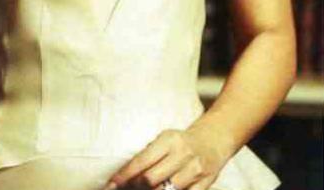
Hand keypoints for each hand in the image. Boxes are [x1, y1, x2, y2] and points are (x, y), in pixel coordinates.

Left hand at [103, 125, 232, 189]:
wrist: (213, 140)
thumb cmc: (181, 142)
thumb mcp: (164, 140)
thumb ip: (149, 155)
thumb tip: (127, 175)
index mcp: (168, 140)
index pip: (141, 160)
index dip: (124, 175)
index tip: (111, 185)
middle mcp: (182, 154)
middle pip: (152, 178)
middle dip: (137, 186)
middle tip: (129, 188)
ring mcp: (194, 170)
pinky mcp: (205, 184)